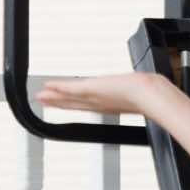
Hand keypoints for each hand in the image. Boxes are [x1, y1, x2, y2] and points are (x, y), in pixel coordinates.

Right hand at [34, 71, 158, 115]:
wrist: (149, 94)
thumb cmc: (149, 95)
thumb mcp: (139, 95)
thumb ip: (137, 94)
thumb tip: (144, 88)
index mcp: (109, 104)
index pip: (86, 104)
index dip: (72, 103)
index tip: (60, 101)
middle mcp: (99, 103)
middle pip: (73, 103)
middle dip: (58, 102)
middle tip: (42, 100)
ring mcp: (94, 97)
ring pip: (69, 98)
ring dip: (54, 96)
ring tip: (40, 96)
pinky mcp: (91, 90)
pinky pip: (71, 88)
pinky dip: (59, 87)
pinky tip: (47, 86)